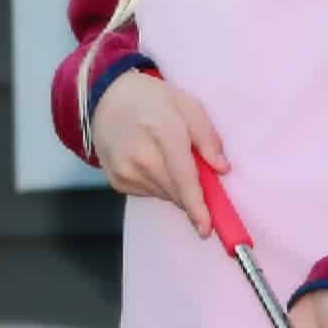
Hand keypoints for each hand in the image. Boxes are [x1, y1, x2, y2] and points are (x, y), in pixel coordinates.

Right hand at [89, 71, 229, 237]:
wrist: (105, 98)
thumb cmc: (152, 101)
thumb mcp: (188, 105)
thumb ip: (207, 137)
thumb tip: (222, 169)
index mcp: (162, 133)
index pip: (183, 177)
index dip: (196, 205)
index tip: (206, 228)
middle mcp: (139, 156)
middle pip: (178, 192)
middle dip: (196, 195)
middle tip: (201, 176)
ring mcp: (124, 170)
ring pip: (167, 195)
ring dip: (178, 187)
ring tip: (169, 158)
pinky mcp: (117, 181)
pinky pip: (151, 193)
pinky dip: (161, 184)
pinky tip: (152, 162)